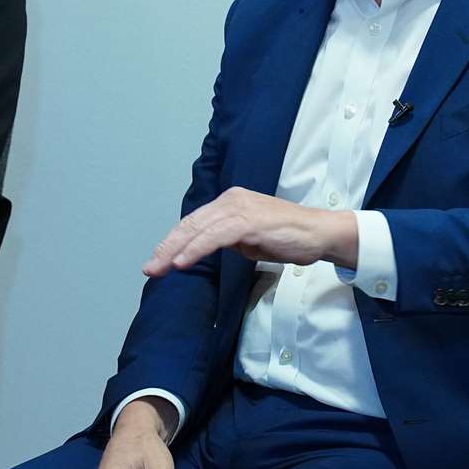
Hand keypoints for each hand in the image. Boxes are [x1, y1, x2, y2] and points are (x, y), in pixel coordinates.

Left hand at [143, 187, 357, 276]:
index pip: (194, 222)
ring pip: (198, 229)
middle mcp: (231, 200)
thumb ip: (227, 239)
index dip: (173, 241)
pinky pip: (215, 236)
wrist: (319, 233)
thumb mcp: (249, 238)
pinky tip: (182, 262)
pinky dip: (196, 249)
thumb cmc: (288, 237)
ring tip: (159, 268)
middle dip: (166, 247)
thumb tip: (207, 249)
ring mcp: (240, 208)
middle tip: (149, 268)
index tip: (157, 261)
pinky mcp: (249, 221)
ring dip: (174, 250)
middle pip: (190, 224)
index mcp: (230, 202)